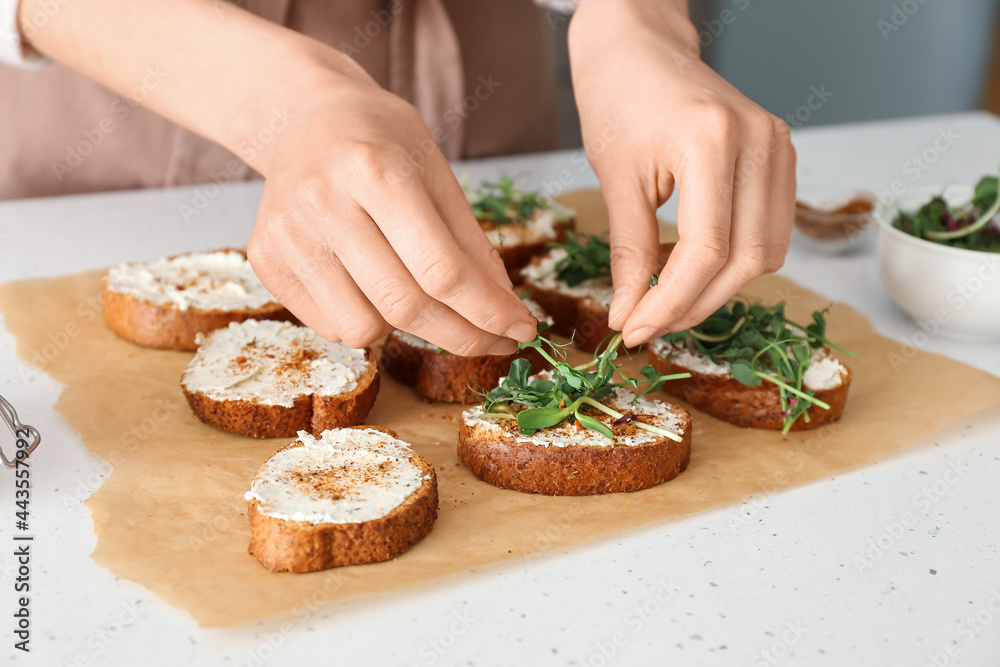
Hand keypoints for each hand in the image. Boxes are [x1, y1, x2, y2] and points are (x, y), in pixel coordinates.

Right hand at [247, 59, 537, 354]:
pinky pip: (332, 327)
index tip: (522, 329)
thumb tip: (503, 312)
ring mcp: (288, 236)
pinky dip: (368, 321)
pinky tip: (372, 286)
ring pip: (365, 329)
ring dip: (408, 330)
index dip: (489, 311)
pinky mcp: (265, 260)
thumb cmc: (380, 141)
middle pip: (406, 306)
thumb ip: (470, 243)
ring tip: (416, 293)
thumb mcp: (436, 171)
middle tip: (495, 341)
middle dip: (463, 336)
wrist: (301, 117)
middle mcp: (324, 204)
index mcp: (375, 170)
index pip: (442, 270)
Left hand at [569, 0, 796, 347]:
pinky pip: (770, 230)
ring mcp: (779, 146)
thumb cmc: (618, 100)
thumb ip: (628, 253)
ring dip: (716, 290)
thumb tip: (628, 316)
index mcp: (711, 140)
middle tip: (646, 325)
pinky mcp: (781, 155)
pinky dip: (733, 261)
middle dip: (693, 305)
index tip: (633, 330)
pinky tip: (689, 267)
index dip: (669, 302)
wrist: (640, 48)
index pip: (705, 251)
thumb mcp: (615, 180)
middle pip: (745, 260)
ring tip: (664, 298)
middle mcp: (759, 142)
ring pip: (765, 253)